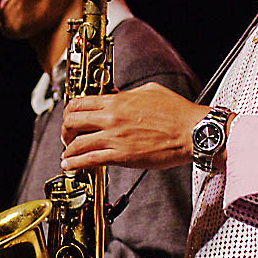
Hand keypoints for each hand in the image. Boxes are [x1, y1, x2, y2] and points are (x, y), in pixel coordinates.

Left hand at [61, 82, 210, 170]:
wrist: (192, 131)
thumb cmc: (177, 113)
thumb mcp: (149, 91)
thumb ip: (128, 94)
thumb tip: (117, 94)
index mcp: (117, 101)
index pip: (79, 103)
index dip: (69, 112)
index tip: (70, 118)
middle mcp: (111, 117)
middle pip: (72, 121)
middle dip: (65, 130)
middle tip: (67, 137)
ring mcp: (114, 137)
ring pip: (77, 143)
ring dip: (68, 150)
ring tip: (67, 155)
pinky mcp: (121, 156)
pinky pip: (90, 160)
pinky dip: (75, 164)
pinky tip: (71, 166)